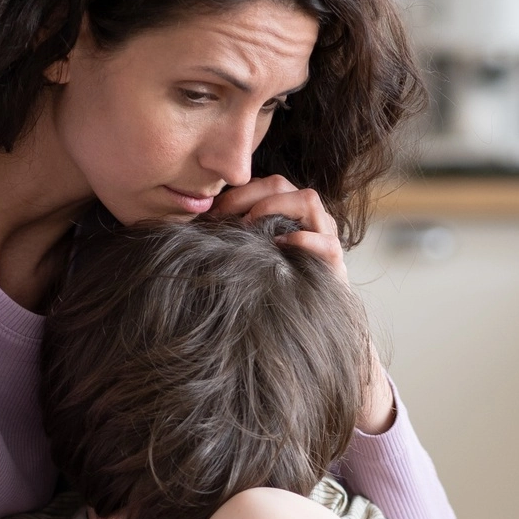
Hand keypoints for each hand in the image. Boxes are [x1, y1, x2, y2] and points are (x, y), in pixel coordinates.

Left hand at [210, 175, 394, 432]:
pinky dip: (305, 240)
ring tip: (252, 227)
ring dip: (276, 207)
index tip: (210, 212)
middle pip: (284, 185)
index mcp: (285, 216)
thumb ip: (229, 247)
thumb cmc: (270, 297)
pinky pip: (327, 242)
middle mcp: (307, 222)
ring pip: (308, 199)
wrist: (311, 333)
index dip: (238, 192)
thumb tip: (184, 240)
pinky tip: (282, 246)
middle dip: (252, 195)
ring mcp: (323, 239)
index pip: (264, 185)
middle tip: (226, 216)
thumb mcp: (247, 267)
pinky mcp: (335, 266)